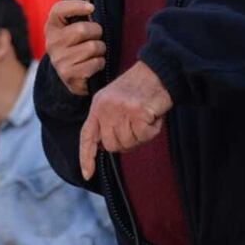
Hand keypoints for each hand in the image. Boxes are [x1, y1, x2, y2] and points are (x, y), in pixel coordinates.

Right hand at [44, 0, 105, 95]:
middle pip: (82, 29)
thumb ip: (79, 8)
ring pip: (93, 47)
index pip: (58, 10)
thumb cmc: (75, 45)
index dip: (76, 6)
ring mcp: (59, 60)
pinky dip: (99, 63)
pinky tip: (92, 65)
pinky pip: (95, 63)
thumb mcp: (74, 26)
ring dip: (100, 50)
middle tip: (95, 36)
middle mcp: (52, 42)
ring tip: (93, 52)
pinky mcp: (68, 75)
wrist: (70, 76)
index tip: (91, 7)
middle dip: (96, 32)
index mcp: (52, 26)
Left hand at [79, 61, 172, 179]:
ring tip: (145, 115)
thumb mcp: (115, 100)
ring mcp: (120, 111)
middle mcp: (105, 108)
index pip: (87, 135)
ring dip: (141, 134)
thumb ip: (107, 121)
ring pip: (128, 143)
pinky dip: (152, 130)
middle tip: (137, 124)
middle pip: (111, 145)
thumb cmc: (140, 88)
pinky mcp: (137, 113)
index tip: (88, 174)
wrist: (158, 70)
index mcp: (98, 105)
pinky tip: (153, 115)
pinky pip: (144, 136)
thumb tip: (105, 146)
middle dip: (126, 142)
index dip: (86, 156)